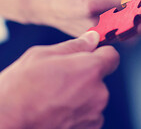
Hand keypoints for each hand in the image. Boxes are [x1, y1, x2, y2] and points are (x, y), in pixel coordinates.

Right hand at [0, 31, 118, 128]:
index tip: (90, 56)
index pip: (112, 56)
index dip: (101, 54)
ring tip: (54, 99)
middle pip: (100, 79)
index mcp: (91, 70)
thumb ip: (74, 46)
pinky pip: (88, 116)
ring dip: (81, 97)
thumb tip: (91, 38)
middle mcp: (99, 93)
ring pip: (94, 98)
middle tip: (59, 80)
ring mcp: (94, 115)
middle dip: (85, 77)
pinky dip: (77, 114)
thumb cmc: (18, 91)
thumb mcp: (42, 56)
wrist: (5, 124)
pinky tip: (56, 112)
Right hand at [22, 0, 140, 36]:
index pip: (131, 2)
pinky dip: (131, 22)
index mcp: (90, 2)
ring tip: (137, 0)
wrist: (35, 0)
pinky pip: (122, 35)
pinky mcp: (96, 39)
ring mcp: (95, 34)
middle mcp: (94, 23)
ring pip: (132, 31)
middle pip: (136, 21)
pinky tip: (128, 9)